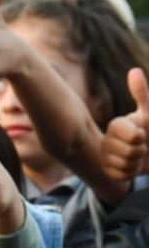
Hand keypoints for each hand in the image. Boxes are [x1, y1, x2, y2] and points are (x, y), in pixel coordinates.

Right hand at [100, 67, 148, 181]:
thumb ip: (141, 93)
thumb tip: (134, 70)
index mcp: (115, 125)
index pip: (132, 136)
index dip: (141, 137)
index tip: (142, 133)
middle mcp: (106, 141)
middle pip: (130, 151)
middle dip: (141, 151)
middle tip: (141, 146)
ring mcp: (104, 157)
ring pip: (126, 164)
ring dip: (138, 163)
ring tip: (137, 156)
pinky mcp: (106, 172)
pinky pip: (122, 176)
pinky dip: (132, 173)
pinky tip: (132, 166)